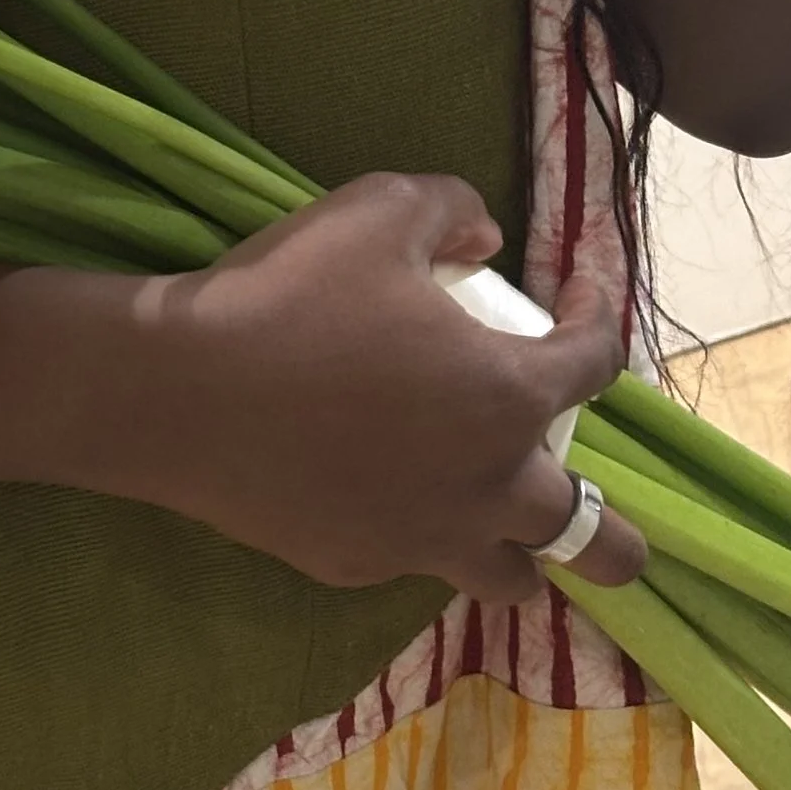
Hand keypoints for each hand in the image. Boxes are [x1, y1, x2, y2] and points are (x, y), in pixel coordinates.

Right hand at [125, 173, 646, 605]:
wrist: (175, 392)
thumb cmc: (287, 295)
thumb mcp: (380, 210)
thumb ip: (453, 210)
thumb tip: (483, 239)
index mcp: (509, 397)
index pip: (598, 364)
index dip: (598, 313)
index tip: (575, 288)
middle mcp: (484, 486)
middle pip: (595, 537)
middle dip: (615, 523)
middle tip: (590, 488)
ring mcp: (418, 537)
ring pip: (511, 579)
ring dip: (523, 551)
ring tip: (500, 522)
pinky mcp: (350, 561)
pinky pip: (410, 561)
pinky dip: (418, 534)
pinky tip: (384, 494)